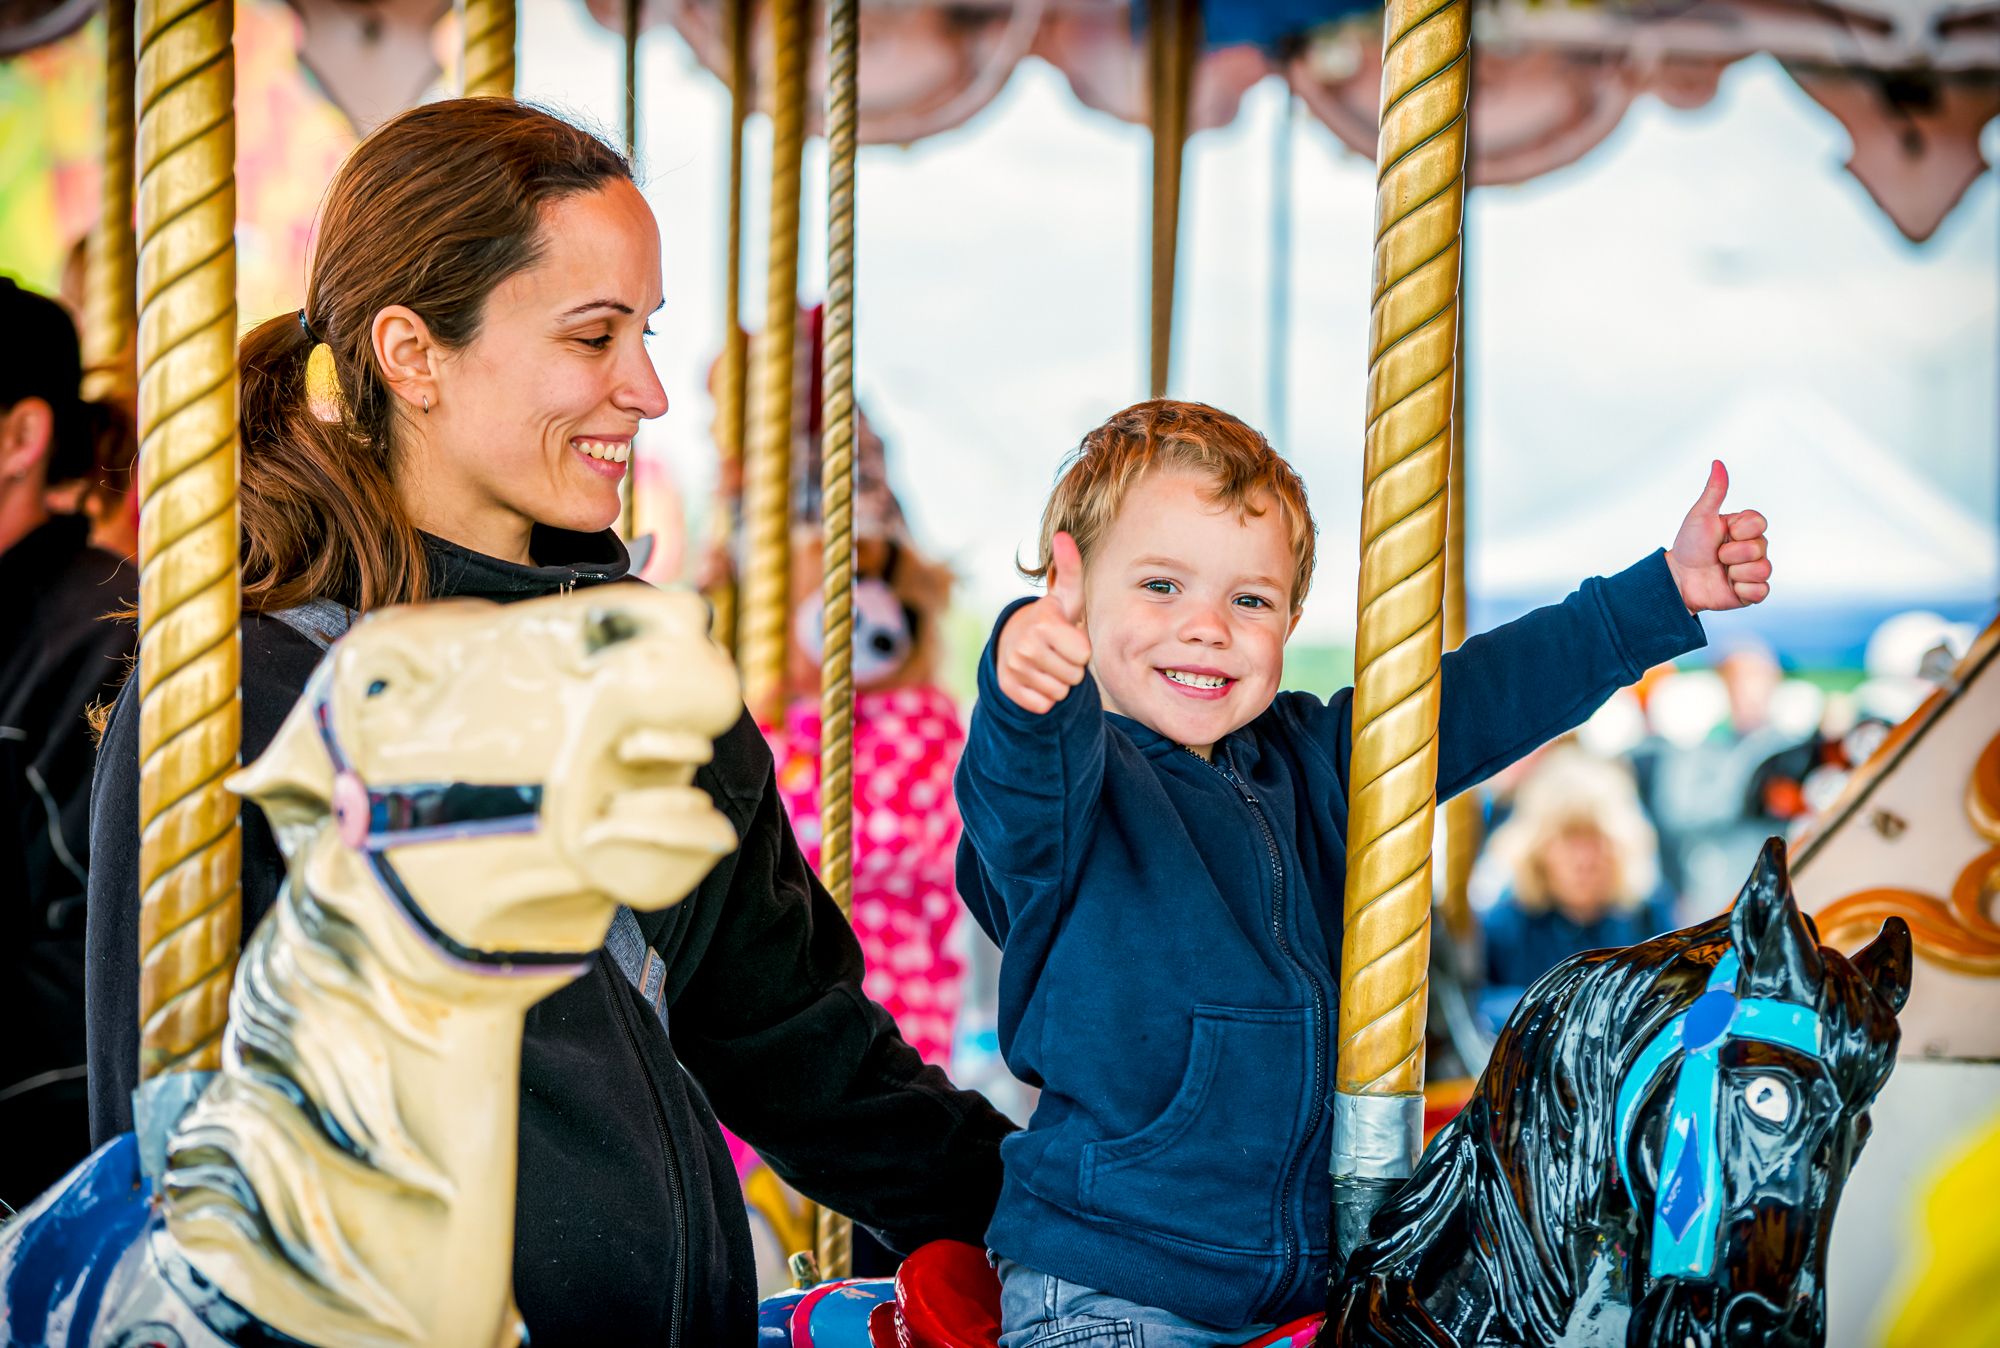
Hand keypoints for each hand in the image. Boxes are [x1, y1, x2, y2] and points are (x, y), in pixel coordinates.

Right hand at [997, 531, 1092, 712]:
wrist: (1014, 640)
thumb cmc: (1053, 619)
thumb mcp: (1066, 596)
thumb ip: (1070, 568)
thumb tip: (1063, 535)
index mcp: (1043, 623)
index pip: (1084, 656)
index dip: (1081, 649)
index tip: (1068, 638)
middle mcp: (1024, 646)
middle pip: (1073, 677)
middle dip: (1070, 667)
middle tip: (1057, 652)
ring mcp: (1014, 668)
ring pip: (1059, 693)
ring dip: (1058, 681)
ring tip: (1047, 663)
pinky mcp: (1008, 688)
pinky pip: (1043, 705)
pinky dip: (1043, 696)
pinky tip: (1036, 678)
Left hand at [1665, 460, 1770, 613]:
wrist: (1678, 578)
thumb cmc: (1690, 545)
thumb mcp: (1700, 516)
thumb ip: (1714, 492)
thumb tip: (1718, 463)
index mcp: (1745, 528)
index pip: (1759, 523)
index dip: (1739, 530)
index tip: (1723, 533)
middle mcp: (1753, 548)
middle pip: (1760, 547)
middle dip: (1732, 553)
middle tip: (1717, 556)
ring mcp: (1753, 570)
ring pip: (1763, 569)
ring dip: (1736, 572)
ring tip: (1721, 571)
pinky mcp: (1751, 593)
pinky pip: (1761, 591)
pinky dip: (1742, 590)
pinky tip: (1729, 586)